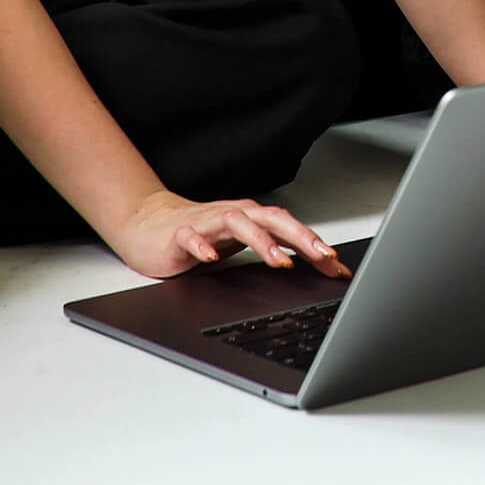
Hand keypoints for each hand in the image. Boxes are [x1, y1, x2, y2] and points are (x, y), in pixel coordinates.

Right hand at [109, 190, 350, 282]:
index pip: (289, 227)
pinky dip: (202, 245)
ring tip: (277, 260)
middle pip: (271, 218)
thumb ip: (273, 251)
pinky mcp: (179, 234)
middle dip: (299, 236)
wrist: (149, 225)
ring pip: (237, 223)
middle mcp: (233, 215)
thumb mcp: (240, 245)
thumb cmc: (199, 235)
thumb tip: (314, 268)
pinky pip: (191, 237)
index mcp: (250, 219)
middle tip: (321, 255)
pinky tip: (210, 257)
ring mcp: (206, 223)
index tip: (335, 264)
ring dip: (260, 240)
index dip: (314, 243)